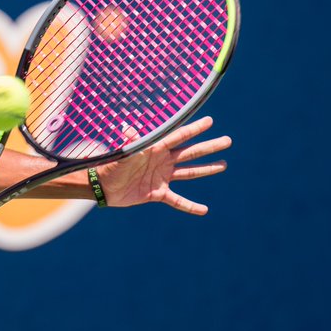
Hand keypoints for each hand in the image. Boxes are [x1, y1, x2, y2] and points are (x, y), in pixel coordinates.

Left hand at [95, 116, 230, 213]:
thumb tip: (127, 129)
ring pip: (189, 172)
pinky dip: (190, 206)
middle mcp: (162, 161)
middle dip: (209, 146)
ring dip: (207, 169)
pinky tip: (204, 209)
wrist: (102, 186)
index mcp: (155, 148)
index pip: (179, 136)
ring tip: (223, 165)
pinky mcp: (158, 194)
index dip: (194, 129)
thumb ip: (130, 143)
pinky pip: (178, 200)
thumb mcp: (122, 154)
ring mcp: (162, 177)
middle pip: (190, 152)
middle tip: (228, 141)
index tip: (210, 121)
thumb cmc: (111, 165)